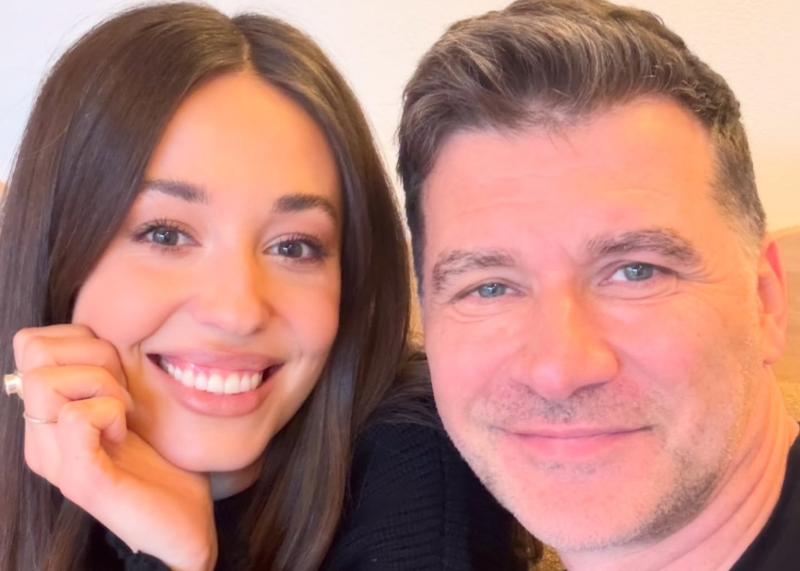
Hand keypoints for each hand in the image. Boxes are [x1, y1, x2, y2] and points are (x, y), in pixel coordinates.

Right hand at [13, 324, 217, 570]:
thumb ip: (105, 372)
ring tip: (125, 415)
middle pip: (34, 352)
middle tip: (124, 393)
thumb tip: (100, 327)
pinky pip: (75, 418)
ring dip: (103, 385)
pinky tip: (124, 434)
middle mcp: (40, 436)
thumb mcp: (130, 401)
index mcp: (48, 414)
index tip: (119, 372)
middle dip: (94, 357)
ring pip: (46, 381)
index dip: (83, 340)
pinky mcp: (80, 480)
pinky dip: (110, 413)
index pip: (33, 341)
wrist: (183, 521)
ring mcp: (54, 460)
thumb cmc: (161, 456)